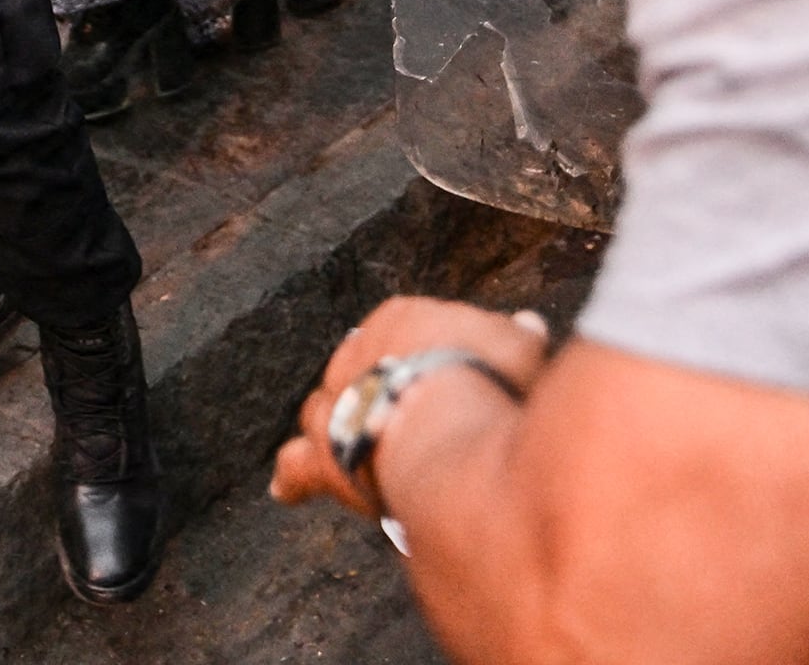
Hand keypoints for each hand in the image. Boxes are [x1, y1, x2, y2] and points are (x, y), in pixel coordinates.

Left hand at [272, 296, 553, 517]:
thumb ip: (515, 336)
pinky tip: (283, 490)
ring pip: (328, 408)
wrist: (440, 415)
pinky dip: (294, 477)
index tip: (448, 375)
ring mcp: (335, 401)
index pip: (410, 333)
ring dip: (340, 422)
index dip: (430, 359)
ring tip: (348, 436)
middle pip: (365, 368)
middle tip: (401, 407)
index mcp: (400, 319)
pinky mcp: (326, 453)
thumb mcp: (517, 345)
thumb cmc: (485, 375)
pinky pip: (299, 464)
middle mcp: (356, 352)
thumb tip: (526, 324)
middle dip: (380, 386)